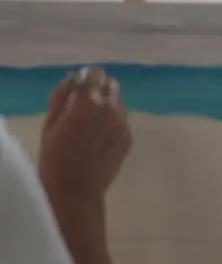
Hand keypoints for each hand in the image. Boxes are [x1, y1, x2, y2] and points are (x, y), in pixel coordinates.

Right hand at [38, 67, 132, 206]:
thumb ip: (62, 97)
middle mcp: (111, 108)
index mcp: (89, 101)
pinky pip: (122, 121)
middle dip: (99, 90)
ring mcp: (124, 124)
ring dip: (108, 105)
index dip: (86, 78)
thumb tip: (73, 80)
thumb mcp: (50, 123)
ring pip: (119, 103)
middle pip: (111, 85)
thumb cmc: (55, 157)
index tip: (78, 88)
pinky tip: (100, 139)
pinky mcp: (129, 138)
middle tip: (84, 106)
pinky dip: (113, 122)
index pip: (95, 73)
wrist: (76, 190)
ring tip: (92, 124)